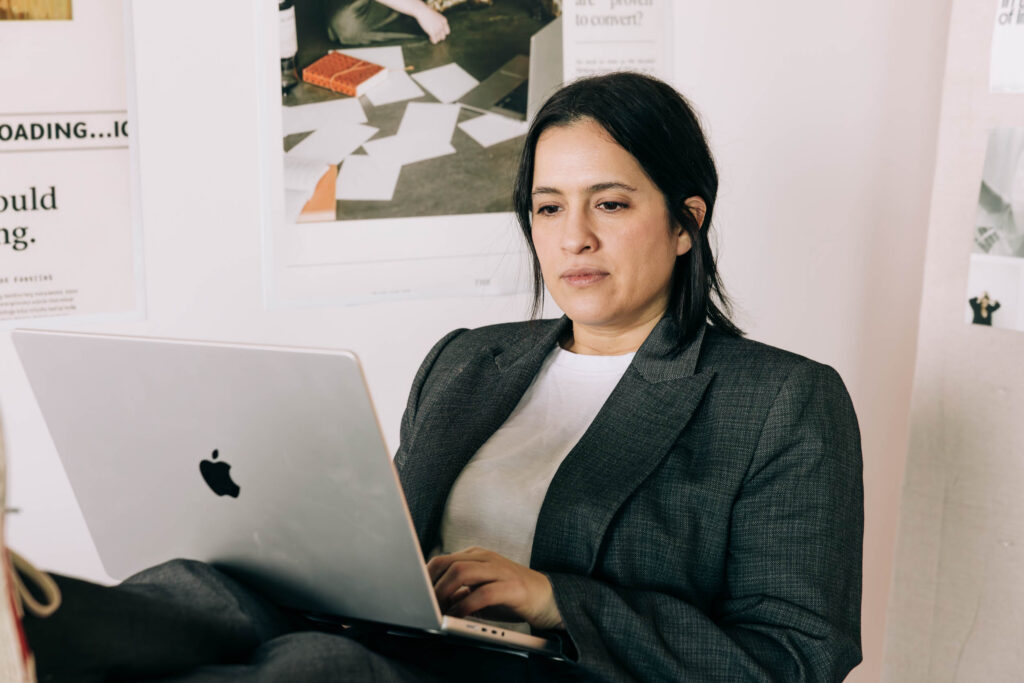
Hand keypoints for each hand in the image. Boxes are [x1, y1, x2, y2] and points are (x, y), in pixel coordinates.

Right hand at [414, 6, 449, 43]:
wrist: (422, 11)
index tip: (438, 32)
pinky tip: (429, 37)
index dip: (442, 33)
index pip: (447, 32)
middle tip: (433, 34)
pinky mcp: (433, 33)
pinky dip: (432, 40)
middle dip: (438, 36)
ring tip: (430, 35)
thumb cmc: (427, 11)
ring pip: (438, 39)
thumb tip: (437, 26)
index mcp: (444, 21)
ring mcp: (438, 30)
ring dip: (435, 38)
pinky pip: (435, 41)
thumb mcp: (436, 15)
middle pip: (443, 37)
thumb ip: (438, 21)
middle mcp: (442, 26)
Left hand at [427, 546, 564, 629]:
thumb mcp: (480, 590)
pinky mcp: (513, 586)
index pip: (442, 560)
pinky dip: (466, 605)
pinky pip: (483, 593)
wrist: (548, 597)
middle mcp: (486, 558)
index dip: (426, 578)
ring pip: (462, 572)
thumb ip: (459, 591)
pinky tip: (460, 615)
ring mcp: (500, 570)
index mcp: (476, 556)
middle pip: (448, 563)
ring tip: (439, 611)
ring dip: (445, 593)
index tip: (416, 597)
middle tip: (425, 606)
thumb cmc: (510, 596)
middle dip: (431, 586)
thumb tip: (433, 601)